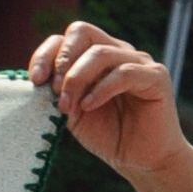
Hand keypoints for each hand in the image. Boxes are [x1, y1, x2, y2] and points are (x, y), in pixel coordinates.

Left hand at [30, 23, 192, 191]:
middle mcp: (119, 52)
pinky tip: (89, 106)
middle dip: (62, 60)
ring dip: (77, 79)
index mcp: (98, 56)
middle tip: (55, 90)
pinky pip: (124, 73)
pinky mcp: (157, 77)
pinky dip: (101, 90)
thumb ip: (58, 89)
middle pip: (82, 31)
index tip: (35, 81)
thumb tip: (40, 76)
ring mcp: (140, 62)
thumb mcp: (72, 109)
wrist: (141, 160)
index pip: (67, 37)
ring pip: (100, 53)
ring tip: (70, 107)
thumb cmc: (108, 134)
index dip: (46, 54)